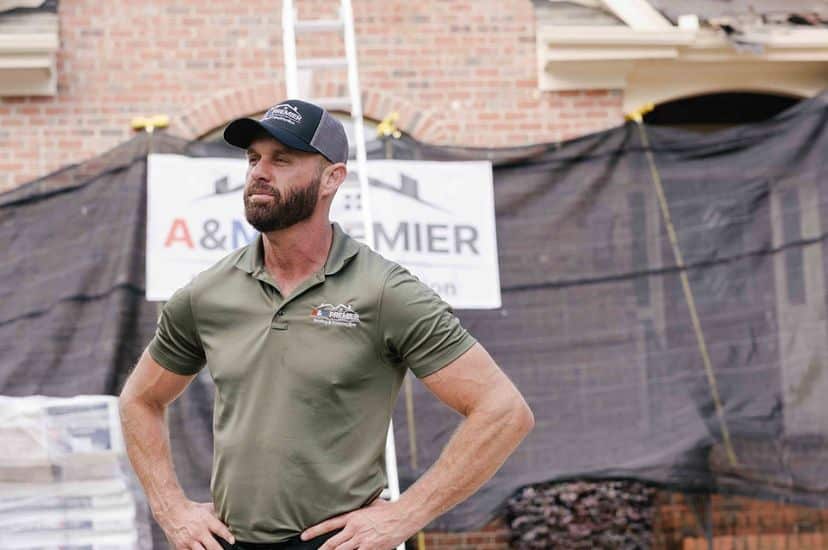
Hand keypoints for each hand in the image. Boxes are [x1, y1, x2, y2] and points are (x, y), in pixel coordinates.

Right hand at [154, 499, 234, 549]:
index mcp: (206, 521)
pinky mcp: (181, 547)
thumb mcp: (207, 508)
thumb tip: (233, 516)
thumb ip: (219, 514)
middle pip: (212, 545)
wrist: (172, 511)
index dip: (227, 535)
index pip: (219, 529)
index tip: (233, 541)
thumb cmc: (193, 510)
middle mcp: (199, 531)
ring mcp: (190, 540)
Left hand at [302, 498, 417, 549]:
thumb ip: (361, 508)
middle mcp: (354, 529)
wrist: (403, 516)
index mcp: (353, 517)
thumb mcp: (371, 504)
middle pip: (332, 544)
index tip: (304, 536)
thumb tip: (356, 502)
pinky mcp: (371, 549)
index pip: (328, 524)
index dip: (314, 531)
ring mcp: (362, 540)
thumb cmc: (389, 510)